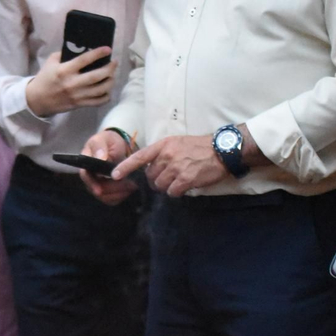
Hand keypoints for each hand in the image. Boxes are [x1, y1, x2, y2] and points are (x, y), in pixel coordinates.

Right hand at [25, 49, 115, 117]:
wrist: (37, 100)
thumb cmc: (45, 78)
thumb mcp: (51, 62)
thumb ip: (65, 54)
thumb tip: (81, 48)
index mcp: (65, 70)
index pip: (84, 60)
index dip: (98, 53)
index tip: (108, 49)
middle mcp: (72, 83)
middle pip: (97, 76)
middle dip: (109, 68)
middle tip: (114, 63)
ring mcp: (77, 96)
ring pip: (100, 90)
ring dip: (110, 81)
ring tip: (112, 75)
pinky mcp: (79, 105)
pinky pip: (97, 102)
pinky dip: (106, 96)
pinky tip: (107, 90)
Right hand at [81, 130, 138, 205]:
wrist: (119, 146)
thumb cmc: (108, 142)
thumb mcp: (103, 140)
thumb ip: (100, 148)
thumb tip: (100, 158)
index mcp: (86, 165)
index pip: (85, 176)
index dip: (92, 184)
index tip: (99, 190)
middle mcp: (90, 178)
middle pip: (96, 190)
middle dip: (111, 189)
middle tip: (127, 184)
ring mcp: (99, 186)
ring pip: (105, 197)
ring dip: (118, 193)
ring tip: (131, 185)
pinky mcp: (109, 192)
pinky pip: (113, 199)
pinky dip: (122, 195)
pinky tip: (130, 188)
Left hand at [113, 134, 227, 196]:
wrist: (221, 150)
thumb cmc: (199, 147)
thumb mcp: (177, 143)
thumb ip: (163, 154)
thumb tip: (151, 168)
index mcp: (163, 145)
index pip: (139, 156)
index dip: (125, 166)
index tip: (114, 175)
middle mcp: (167, 156)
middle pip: (150, 176)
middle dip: (157, 180)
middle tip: (169, 177)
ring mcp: (176, 167)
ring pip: (160, 186)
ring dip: (167, 187)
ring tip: (179, 180)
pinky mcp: (185, 179)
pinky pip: (172, 192)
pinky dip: (176, 192)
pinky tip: (185, 186)